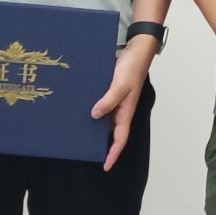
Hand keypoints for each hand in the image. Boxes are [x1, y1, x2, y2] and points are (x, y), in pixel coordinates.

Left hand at [92, 38, 156, 170]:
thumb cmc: (132, 67)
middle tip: (86, 151)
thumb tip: (95, 116)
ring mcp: (115, 99)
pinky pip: (101, 104)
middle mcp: (121, 108)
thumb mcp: (120, 85)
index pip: (120, 139)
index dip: (113, 154)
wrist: (136, 48)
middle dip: (101, 144)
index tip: (105, 166)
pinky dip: (93, 110)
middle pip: (111, 132)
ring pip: (104, 118)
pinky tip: (80, 109)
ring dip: (95, 126)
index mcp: (126, 111)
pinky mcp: (109, 90)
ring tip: (78, 133)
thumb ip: (108, 101)